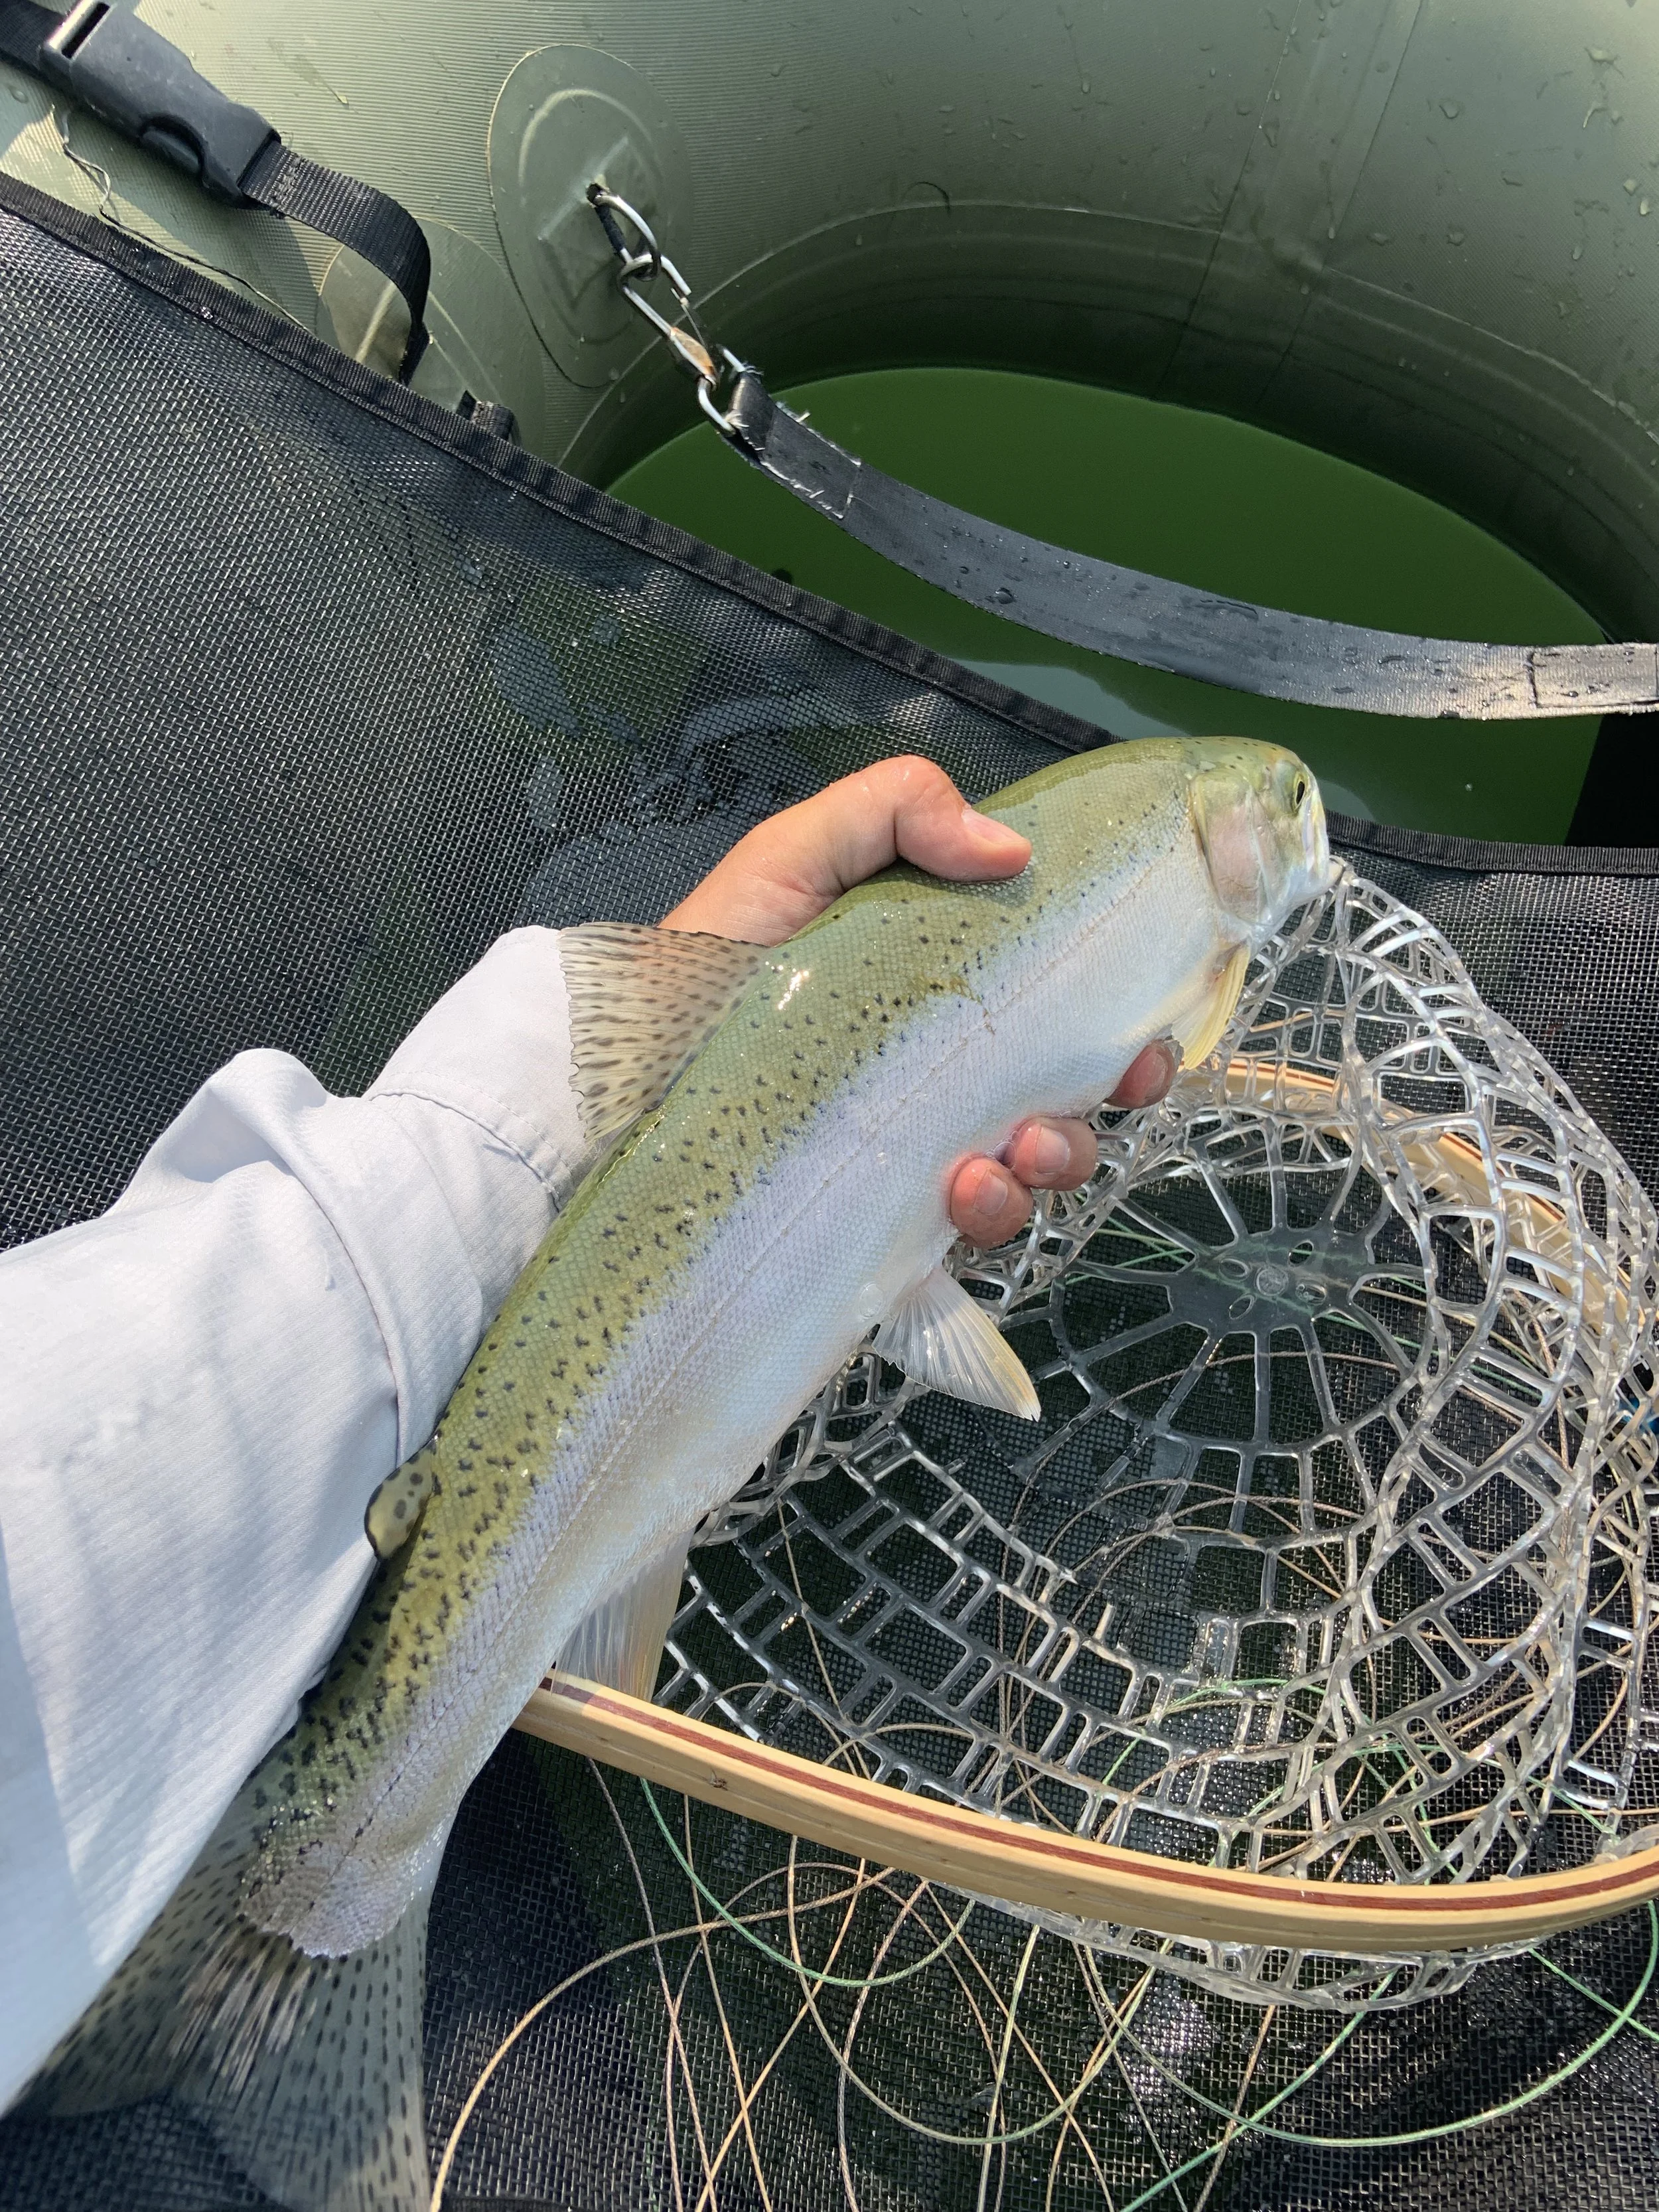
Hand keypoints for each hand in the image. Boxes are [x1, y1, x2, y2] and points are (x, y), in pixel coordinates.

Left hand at [661, 756, 1179, 1242]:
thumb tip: (1011, 850)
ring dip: (1059, 1155)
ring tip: (1017, 1147)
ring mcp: (919, 1154)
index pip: (1057, 995)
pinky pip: (973, 1233)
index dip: (1120, 1004)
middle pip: (1074, 1085)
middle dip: (1118, 1087)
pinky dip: (990, 1210)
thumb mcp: (789, 859)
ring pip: (1040, 1164)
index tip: (1149, 1013)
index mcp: (938, 984)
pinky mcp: (889, 1228)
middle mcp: (941, 1072)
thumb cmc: (701, 973)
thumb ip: (893, 814)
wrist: (610, 1104)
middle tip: (1118, 1079)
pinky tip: (960, 1188)